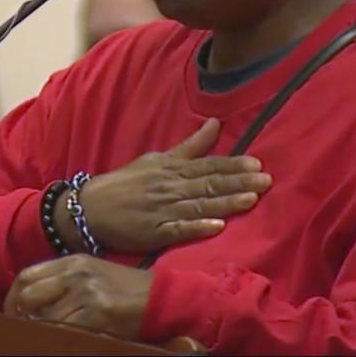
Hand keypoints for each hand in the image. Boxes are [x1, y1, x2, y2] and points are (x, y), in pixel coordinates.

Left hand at [5, 255, 152, 340]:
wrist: (158, 297)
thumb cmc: (123, 288)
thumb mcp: (91, 273)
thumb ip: (62, 280)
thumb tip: (28, 300)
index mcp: (72, 261)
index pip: (27, 275)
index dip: (13, 298)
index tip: (13, 313)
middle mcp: (75, 273)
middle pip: (29, 294)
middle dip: (22, 315)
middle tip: (27, 328)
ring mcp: (86, 293)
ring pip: (44, 317)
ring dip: (43, 329)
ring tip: (51, 333)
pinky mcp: (97, 314)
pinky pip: (64, 330)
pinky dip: (60, 336)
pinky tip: (69, 336)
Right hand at [57, 118, 271, 253]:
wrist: (90, 208)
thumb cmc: (126, 183)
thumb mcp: (157, 159)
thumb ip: (190, 146)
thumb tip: (216, 123)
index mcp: (171, 169)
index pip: (208, 166)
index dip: (233, 166)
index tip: (257, 164)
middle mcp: (170, 188)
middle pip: (208, 185)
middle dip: (238, 183)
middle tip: (265, 180)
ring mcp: (162, 211)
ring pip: (199, 206)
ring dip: (225, 203)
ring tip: (251, 200)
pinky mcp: (154, 233)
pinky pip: (178, 230)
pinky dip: (197, 227)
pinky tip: (216, 227)